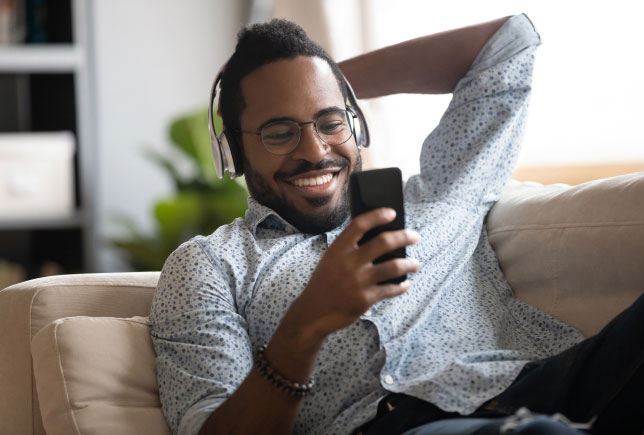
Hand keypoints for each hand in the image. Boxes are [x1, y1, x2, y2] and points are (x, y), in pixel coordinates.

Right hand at [283, 207, 419, 342]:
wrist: (314, 312)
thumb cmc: (325, 282)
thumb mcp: (331, 260)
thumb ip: (349, 249)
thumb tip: (379, 237)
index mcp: (338, 249)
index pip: (360, 225)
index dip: (378, 216)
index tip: (392, 213)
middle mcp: (349, 262)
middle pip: (384, 242)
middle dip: (404, 237)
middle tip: (415, 236)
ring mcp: (358, 281)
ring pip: (393, 267)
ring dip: (409, 264)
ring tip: (415, 264)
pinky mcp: (365, 299)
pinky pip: (391, 289)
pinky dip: (401, 286)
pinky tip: (405, 284)